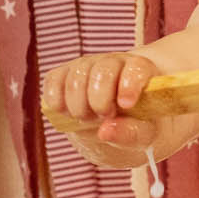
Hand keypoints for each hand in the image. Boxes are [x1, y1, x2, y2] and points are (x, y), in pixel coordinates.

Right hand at [40, 53, 163, 150]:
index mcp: (141, 71)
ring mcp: (87, 66)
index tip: (126, 105)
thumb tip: (105, 132)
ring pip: (76, 76)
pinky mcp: (64, 74)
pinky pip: (54, 80)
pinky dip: (56, 100)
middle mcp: (113, 62)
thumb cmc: (137, 125)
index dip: (129, 85)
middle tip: (103, 117)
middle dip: (99, 100)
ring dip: (78, 105)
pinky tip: (66, 113)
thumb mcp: (145, 135)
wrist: (116, 123)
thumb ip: (132, 133)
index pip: (136, 68)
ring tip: (87, 119)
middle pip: (103, 71)